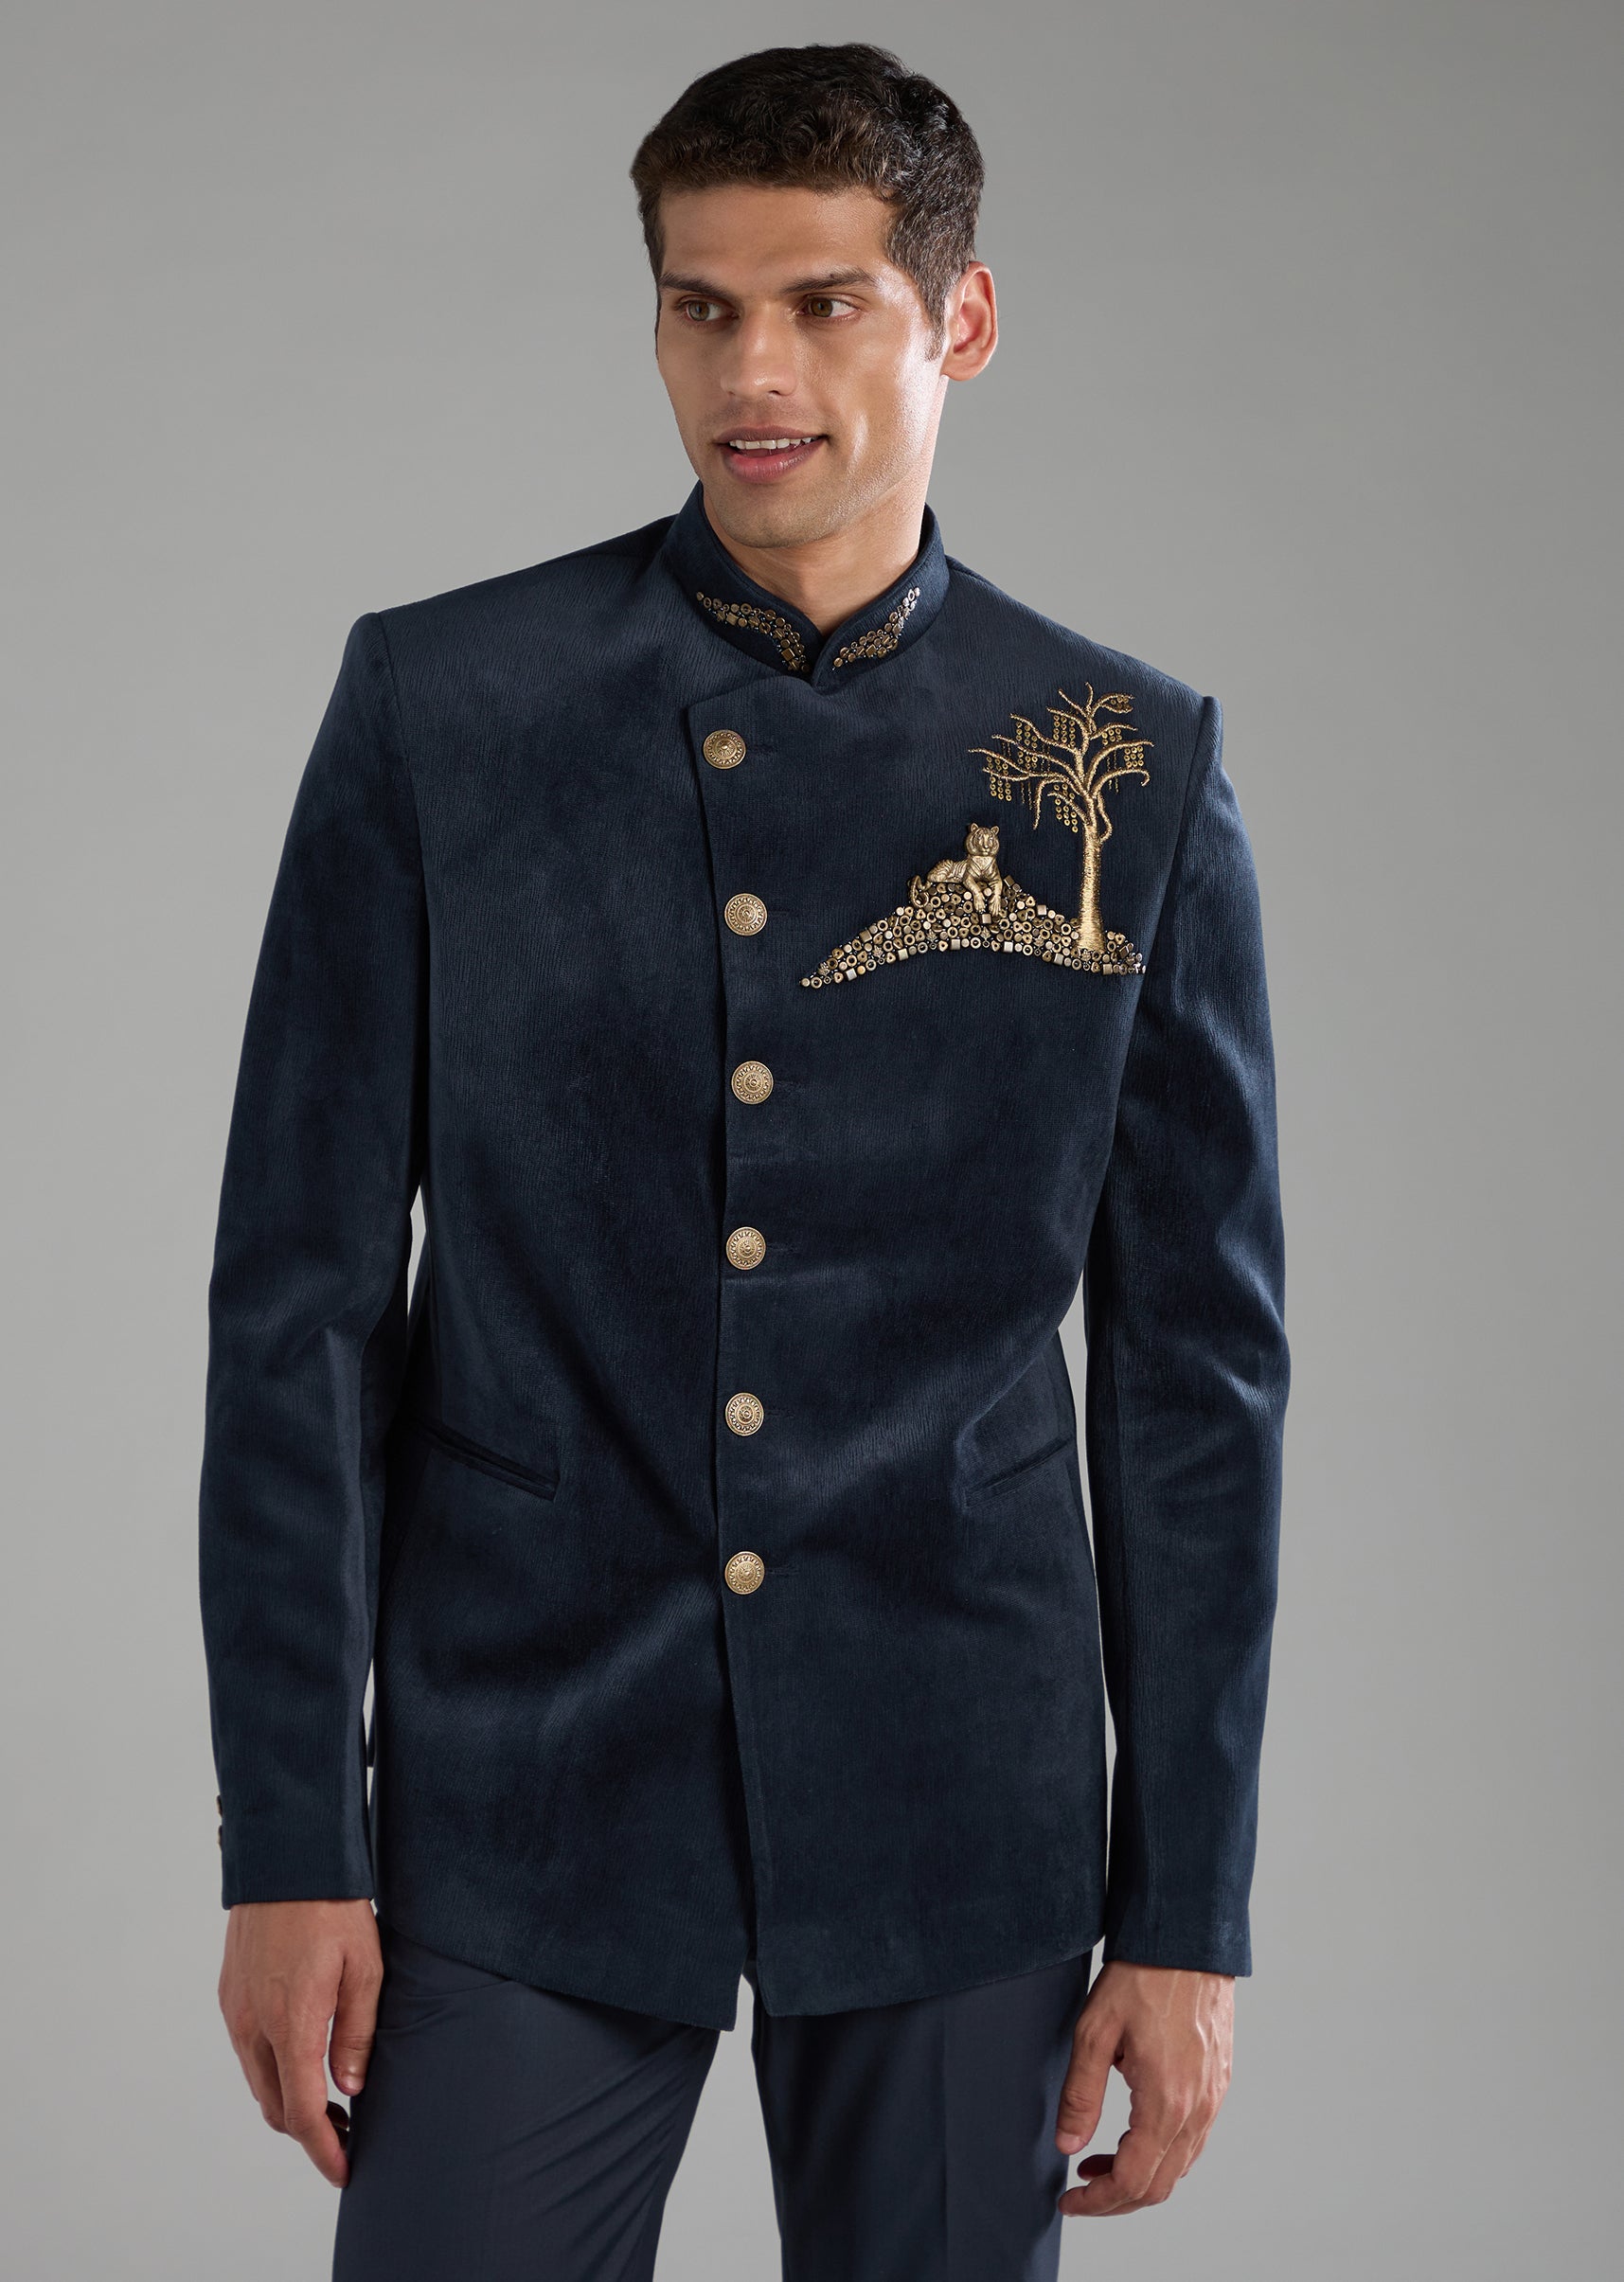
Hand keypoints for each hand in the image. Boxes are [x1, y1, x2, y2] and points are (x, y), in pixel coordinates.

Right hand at [218, 1898, 382, 2186]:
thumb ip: (357, 2034)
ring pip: (258, 2081)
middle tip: (348, 2131)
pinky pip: (247, 2051)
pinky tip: (303, 2056)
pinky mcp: (229, 1994)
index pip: (302, 2113)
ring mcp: (235, 2010)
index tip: (344, 2170)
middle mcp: (253, 2026)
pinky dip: (273, 2069)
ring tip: (332, 2098)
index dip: (323, 2151)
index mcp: (291, 2024)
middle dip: (309, 2131)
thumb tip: (348, 2089)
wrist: (286, 1855)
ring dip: (290, 2100)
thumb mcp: (365, 1967)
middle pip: (275, 2107)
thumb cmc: (333, 1906)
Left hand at [1054, 1960, 1233, 2214]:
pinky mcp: (1218, 2084)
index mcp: (1166, 2103)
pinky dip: (1160, 2154)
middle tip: (1079, 2194)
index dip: (1096, 2202)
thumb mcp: (1094, 2031)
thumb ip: (1080, 2094)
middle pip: (1158, 2186)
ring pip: (1178, 2168)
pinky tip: (1133, 2135)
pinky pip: (1192, 2141)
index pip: (1132, 2181)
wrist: (1189, 1939)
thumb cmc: (1142, 1976)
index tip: (1068, 2202)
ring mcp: (1213, 2099)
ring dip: (1138, 2178)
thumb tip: (1067, 2146)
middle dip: (1115, 2201)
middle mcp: (1197, 2110)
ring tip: (1096, 2164)